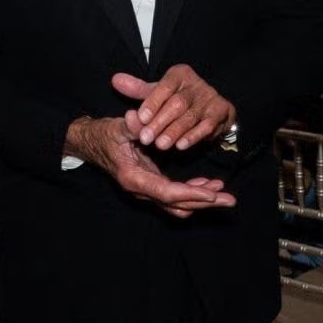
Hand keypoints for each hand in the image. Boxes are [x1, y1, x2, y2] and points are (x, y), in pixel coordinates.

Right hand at [64, 116, 235, 218]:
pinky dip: (192, 193)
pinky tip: (207, 186)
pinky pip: (174, 196)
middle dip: (205, 202)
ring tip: (223, 193)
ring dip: (200, 199)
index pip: (167, 192)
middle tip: (230, 200)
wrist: (92, 143)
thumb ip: (131, 125)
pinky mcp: (151, 186)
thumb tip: (137, 118)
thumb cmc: (105, 134)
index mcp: (134, 177)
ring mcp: (146, 190)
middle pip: (177, 205)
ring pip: (177, 204)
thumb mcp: (118, 127)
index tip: (213, 194)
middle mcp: (141, 189)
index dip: (192, 194)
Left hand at [112, 65, 236, 151]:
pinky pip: (207, 125)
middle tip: (146, 138)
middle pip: (177, 103)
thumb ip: (137, 89)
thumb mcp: (157, 92)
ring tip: (160, 145)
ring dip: (175, 132)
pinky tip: (181, 146)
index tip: (140, 118)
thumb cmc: (177, 99)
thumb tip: (115, 80)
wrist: (209, 106)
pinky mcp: (222, 111)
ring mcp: (211, 97)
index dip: (152, 103)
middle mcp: (197, 83)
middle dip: (160, 122)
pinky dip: (193, 136)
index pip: (164, 87)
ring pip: (191, 116)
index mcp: (180, 74)